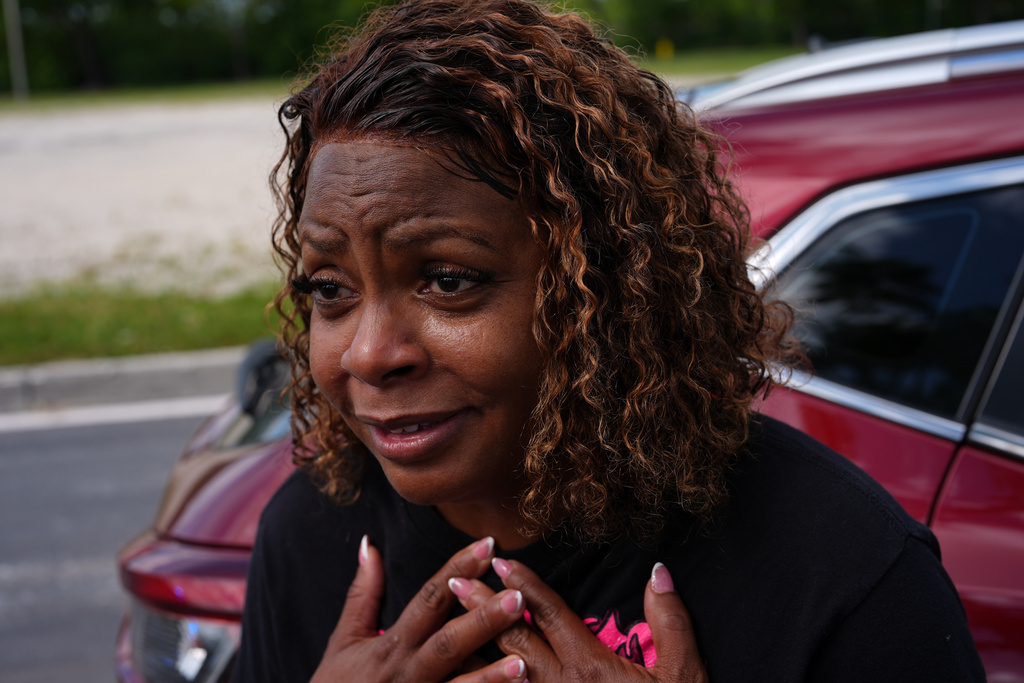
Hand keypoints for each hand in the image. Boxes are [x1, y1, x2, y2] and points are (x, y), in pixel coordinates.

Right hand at [311, 536, 529, 682]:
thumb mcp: (344, 641)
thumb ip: (363, 594)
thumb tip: (369, 545)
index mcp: (391, 645)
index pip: (429, 599)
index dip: (458, 569)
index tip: (487, 544)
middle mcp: (406, 673)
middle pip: (448, 642)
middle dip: (483, 620)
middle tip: (517, 596)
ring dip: (490, 677)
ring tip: (522, 663)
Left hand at [449, 558, 707, 682]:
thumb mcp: (683, 675)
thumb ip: (670, 622)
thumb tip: (658, 572)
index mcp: (591, 667)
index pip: (550, 614)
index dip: (525, 585)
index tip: (501, 562)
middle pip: (513, 640)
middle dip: (483, 609)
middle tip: (455, 583)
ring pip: (500, 677)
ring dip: (473, 649)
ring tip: (444, 629)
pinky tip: (460, 680)